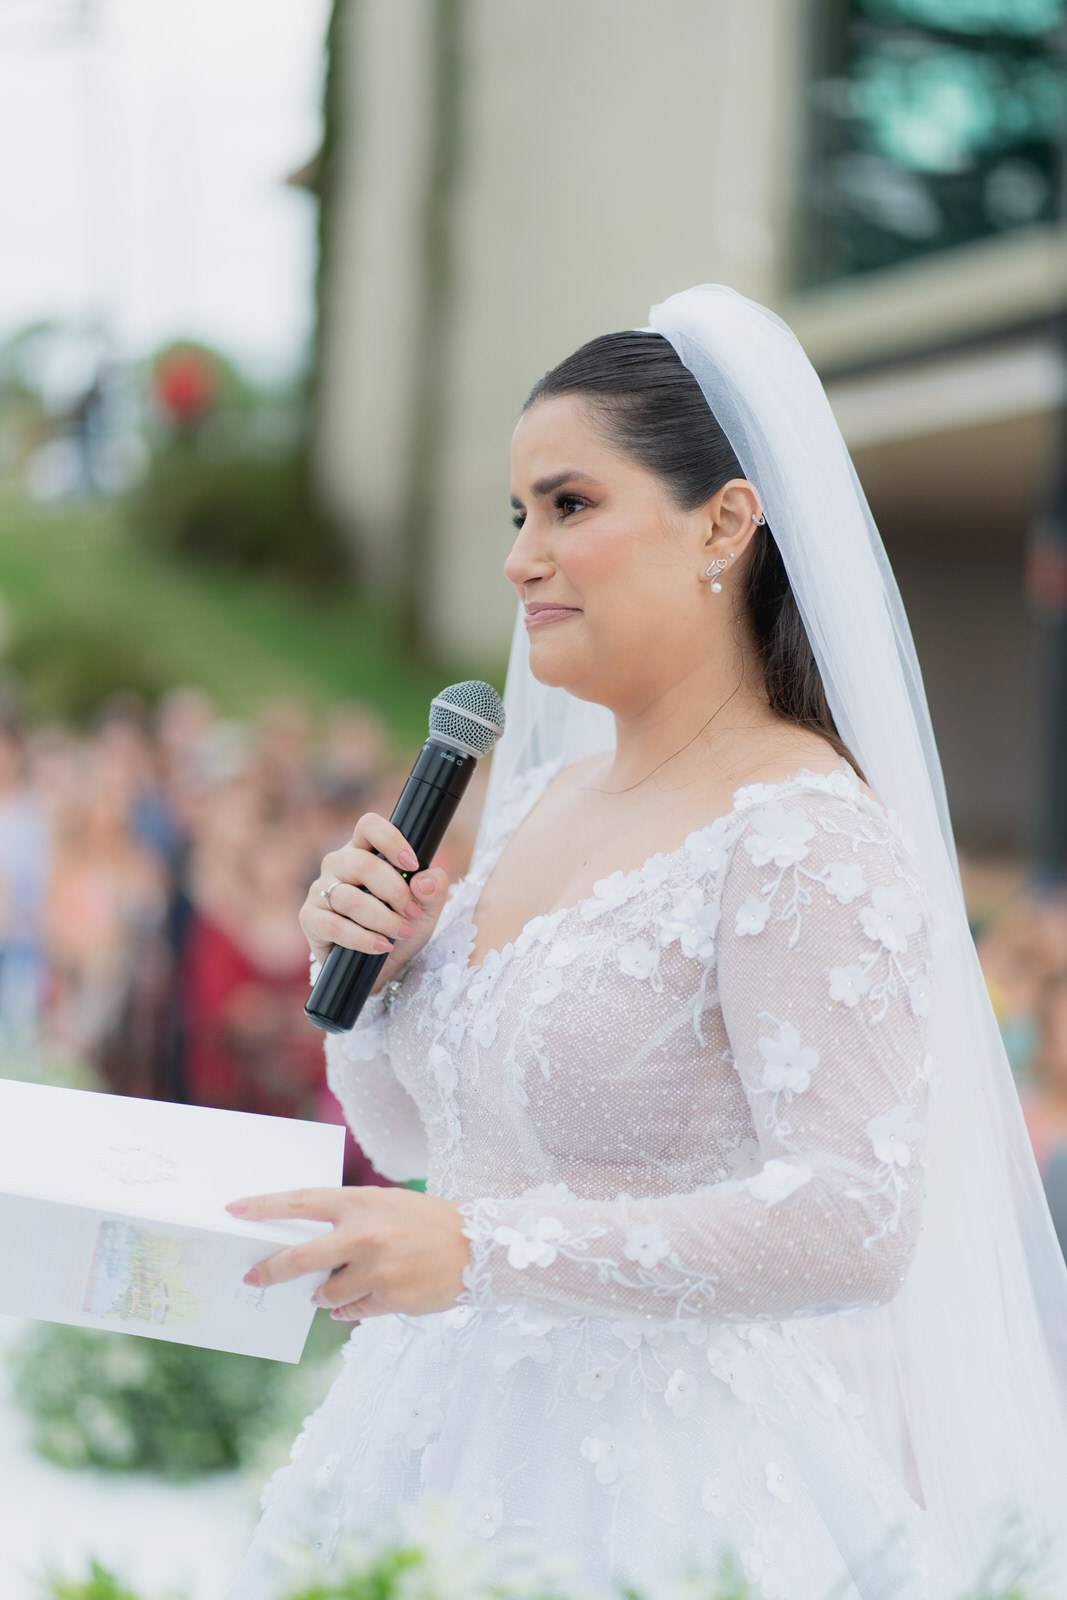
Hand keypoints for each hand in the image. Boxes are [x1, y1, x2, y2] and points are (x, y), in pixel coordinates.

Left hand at [225, 1184, 471, 1321]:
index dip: (264, 1206)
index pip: (302, 1201)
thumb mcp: (388, 1205)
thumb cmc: (429, 1222)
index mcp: (362, 1203)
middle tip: (253, 1278)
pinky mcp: (389, 1299)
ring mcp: (376, 1270)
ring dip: (326, 1293)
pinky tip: (369, 1296)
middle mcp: (364, 1235)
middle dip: (271, 1270)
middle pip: (300, 1257)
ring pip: (326, 1293)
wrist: (480, 1247)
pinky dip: (351, 1308)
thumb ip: (351, 1219)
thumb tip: (311, 1250)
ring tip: (346, 1283)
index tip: (234, 1209)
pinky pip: (352, 1311)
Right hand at [301, 812, 450, 995]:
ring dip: (382, 919)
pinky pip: (332, 925)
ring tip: (402, 932)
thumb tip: (423, 882)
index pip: (369, 826)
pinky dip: (362, 938)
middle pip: (361, 864)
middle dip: (394, 892)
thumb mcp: (428, 907)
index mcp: (365, 850)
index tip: (412, 864)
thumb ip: (434, 889)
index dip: (391, 840)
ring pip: (347, 897)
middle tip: (413, 913)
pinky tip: (381, 946)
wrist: (383, 965)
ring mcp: (321, 890)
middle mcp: (339, 864)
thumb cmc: (402, 924)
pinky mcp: (310, 918)